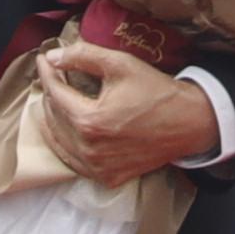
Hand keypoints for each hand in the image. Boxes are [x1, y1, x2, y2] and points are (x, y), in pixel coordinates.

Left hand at [35, 40, 224, 181]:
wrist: (189, 123)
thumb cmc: (157, 92)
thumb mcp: (121, 64)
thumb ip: (82, 56)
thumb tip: (52, 56)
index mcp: (89, 121)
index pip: (55, 93)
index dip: (47, 73)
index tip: (44, 59)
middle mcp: (89, 149)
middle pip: (54, 117)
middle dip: (51, 93)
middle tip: (53, 75)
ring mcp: (97, 168)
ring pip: (60, 141)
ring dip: (55, 118)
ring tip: (57, 98)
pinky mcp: (107, 177)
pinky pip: (75, 161)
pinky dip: (67, 143)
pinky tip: (70, 127)